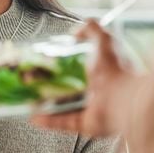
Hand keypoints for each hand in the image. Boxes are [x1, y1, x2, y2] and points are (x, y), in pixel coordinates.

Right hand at [33, 19, 138, 136]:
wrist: (126, 99)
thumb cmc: (116, 69)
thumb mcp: (104, 40)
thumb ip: (91, 29)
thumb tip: (75, 32)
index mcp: (100, 70)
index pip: (77, 66)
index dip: (60, 63)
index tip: (42, 62)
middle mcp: (96, 89)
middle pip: (66, 86)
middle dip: (47, 83)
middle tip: (31, 79)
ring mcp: (91, 108)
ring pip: (63, 105)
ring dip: (45, 103)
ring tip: (28, 98)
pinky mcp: (86, 123)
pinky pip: (63, 122)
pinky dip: (48, 121)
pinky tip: (34, 117)